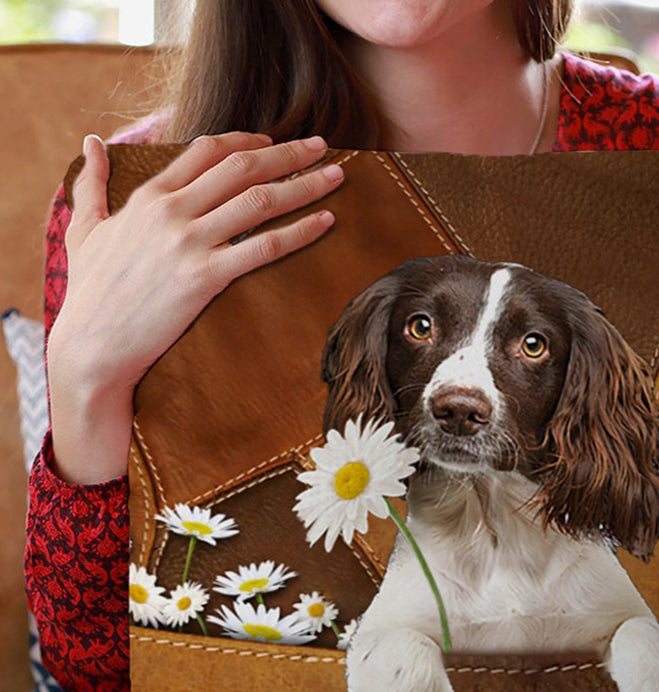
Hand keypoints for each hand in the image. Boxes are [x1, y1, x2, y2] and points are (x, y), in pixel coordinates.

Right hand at [47, 130, 344, 483]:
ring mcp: (190, 243)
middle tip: (322, 145)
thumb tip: (91, 142)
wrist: (92, 345)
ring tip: (336, 176)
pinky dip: (300, 231)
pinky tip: (326, 221)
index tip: (273, 141)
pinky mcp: (206, 277)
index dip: (247, 141)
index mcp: (149, 196)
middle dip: (288, 152)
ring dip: (304, 184)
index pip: (207, 150)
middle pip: (242, 167)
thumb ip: (90, 184)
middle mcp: (172, 212)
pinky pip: (264, 247)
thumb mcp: (83, 230)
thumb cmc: (90, 292)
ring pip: (260, 201)